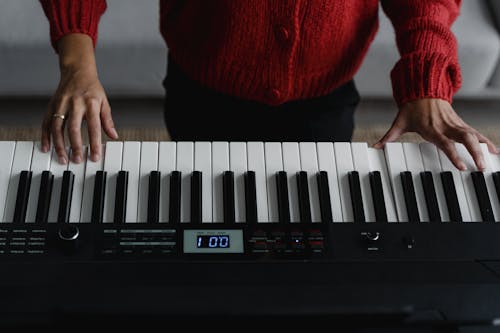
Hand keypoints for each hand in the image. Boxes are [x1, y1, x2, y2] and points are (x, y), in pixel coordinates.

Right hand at [41, 34, 117, 163]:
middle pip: (73, 128)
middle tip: (77, 160)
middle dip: (75, 146)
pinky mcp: (51, 105)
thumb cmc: (93, 89)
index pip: (94, 126)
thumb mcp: (104, 102)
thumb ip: (108, 120)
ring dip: (59, 144)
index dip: (94, 142)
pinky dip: (45, 136)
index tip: (95, 156)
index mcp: (91, 103)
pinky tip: (46, 147)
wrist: (77, 71)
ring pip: (57, 127)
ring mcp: (61, 104)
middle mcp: (75, 103)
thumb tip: (114, 136)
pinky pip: (46, 122)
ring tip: (62, 158)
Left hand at [373, 98, 497, 170]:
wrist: (424, 89)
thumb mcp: (399, 122)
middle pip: (465, 139)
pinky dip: (486, 141)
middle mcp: (446, 126)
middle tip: (481, 167)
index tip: (462, 167)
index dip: (454, 155)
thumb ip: (388, 137)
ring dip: (484, 147)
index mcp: (432, 128)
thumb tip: (375, 147)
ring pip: (474, 135)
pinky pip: (476, 133)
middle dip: (474, 153)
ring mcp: (456, 123)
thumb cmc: (412, 108)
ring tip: (493, 159)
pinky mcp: (461, 123)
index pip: (445, 143)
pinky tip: (494, 150)